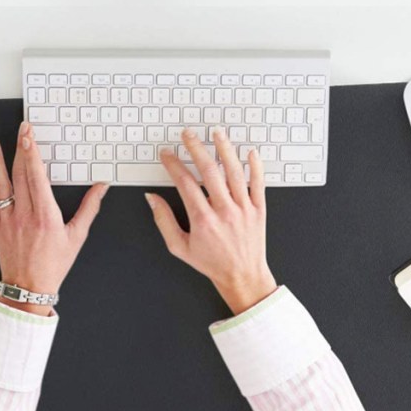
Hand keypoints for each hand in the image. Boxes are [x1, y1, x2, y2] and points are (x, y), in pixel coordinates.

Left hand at [0, 121, 109, 315]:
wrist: (28, 287)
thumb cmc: (53, 265)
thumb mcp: (77, 237)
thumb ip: (89, 208)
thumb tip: (101, 187)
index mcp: (46, 216)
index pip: (36, 177)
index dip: (32, 154)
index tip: (29, 136)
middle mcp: (25, 215)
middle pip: (20, 174)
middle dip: (20, 148)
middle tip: (21, 129)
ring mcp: (8, 220)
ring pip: (1, 184)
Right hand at [145, 127, 276, 315]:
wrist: (242, 276)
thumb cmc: (211, 263)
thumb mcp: (179, 247)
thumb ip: (164, 220)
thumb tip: (152, 199)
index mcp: (203, 220)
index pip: (185, 183)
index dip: (173, 165)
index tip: (167, 154)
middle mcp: (224, 211)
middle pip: (209, 171)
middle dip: (196, 149)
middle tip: (188, 135)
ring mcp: (243, 209)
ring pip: (234, 172)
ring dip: (225, 150)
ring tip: (216, 133)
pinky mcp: (259, 210)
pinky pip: (258, 183)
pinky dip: (255, 166)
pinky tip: (250, 152)